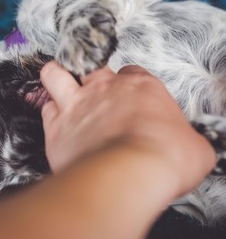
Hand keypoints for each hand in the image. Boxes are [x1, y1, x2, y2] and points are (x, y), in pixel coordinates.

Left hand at [40, 61, 214, 195]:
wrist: (130, 172)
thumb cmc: (165, 158)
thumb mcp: (194, 148)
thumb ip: (185, 140)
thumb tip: (187, 150)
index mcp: (140, 87)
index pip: (131, 74)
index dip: (129, 85)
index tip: (130, 99)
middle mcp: (104, 89)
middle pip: (90, 67)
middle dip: (90, 75)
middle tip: (93, 91)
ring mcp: (76, 104)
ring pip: (55, 74)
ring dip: (56, 78)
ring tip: (60, 89)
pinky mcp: (56, 127)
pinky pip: (45, 110)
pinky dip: (48, 114)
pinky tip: (54, 123)